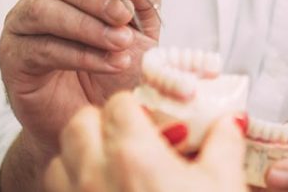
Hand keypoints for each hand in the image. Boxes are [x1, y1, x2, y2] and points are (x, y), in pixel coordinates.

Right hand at [0, 0, 162, 159]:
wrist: (94, 118)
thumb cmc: (114, 69)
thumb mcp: (142, 32)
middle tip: (123, 17)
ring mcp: (21, 25)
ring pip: (44, 10)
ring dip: (87, 26)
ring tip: (120, 44)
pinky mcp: (13, 58)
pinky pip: (42, 48)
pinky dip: (80, 54)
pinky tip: (108, 63)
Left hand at [42, 91, 245, 191]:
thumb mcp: (223, 186)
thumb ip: (224, 144)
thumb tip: (227, 124)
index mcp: (134, 156)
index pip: (119, 104)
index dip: (138, 106)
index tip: (153, 118)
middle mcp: (95, 177)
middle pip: (79, 124)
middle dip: (103, 123)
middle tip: (131, 137)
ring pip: (60, 162)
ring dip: (81, 156)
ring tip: (111, 167)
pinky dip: (73, 188)